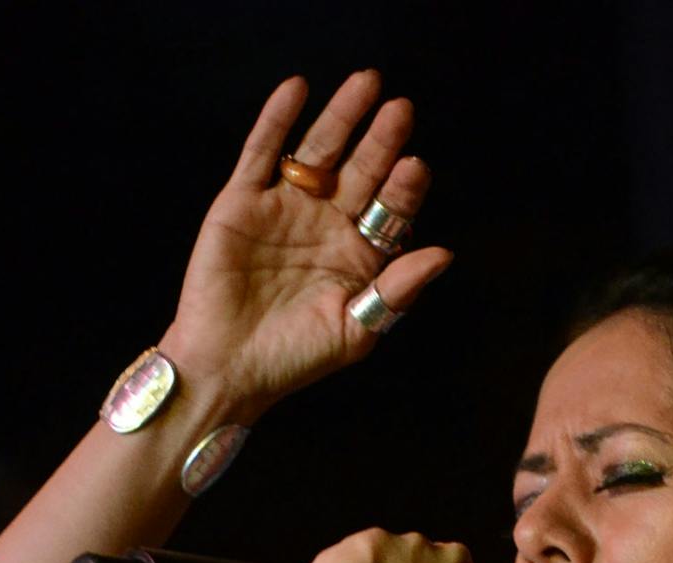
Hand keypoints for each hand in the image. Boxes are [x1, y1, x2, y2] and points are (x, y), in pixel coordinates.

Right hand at [159, 72, 451, 414]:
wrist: (228, 368)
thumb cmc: (295, 358)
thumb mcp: (356, 328)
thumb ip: (397, 289)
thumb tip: (444, 253)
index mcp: (359, 254)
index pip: (390, 209)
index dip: (403, 188)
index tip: (415, 166)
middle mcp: (326, 224)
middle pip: (360, 170)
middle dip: (381, 140)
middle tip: (402, 110)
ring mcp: (284, 209)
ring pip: (317, 152)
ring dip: (340, 117)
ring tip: (365, 84)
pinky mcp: (242, 203)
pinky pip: (261, 153)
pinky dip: (278, 120)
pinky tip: (297, 89)